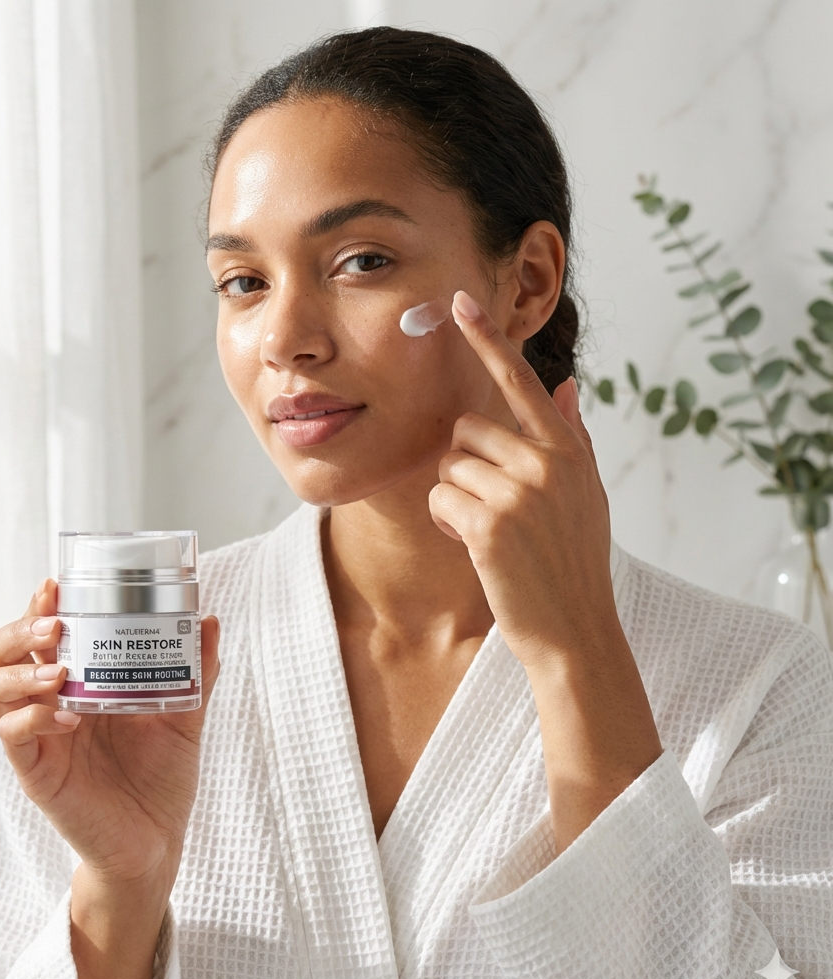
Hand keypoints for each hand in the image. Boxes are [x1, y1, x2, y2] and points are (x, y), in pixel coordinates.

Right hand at [0, 580, 220, 884]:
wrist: (157, 841)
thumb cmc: (161, 776)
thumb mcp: (185, 715)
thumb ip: (197, 670)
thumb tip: (209, 619)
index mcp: (79, 680)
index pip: (40, 631)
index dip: (40, 604)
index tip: (57, 584)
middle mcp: (49, 701)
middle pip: (0, 650)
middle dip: (18, 628)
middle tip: (55, 625)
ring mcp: (38, 736)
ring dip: (19, 671)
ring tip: (59, 672)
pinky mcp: (36, 771)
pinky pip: (13, 737)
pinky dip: (33, 720)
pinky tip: (68, 720)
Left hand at [428, 290, 613, 671]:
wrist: (575, 630)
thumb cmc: (574, 561)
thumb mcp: (586, 494)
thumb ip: (573, 437)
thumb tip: (564, 385)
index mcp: (568, 450)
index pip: (522, 381)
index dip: (488, 340)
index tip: (460, 302)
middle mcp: (546, 462)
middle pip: (467, 428)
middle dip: (464, 464)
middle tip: (489, 505)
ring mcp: (519, 492)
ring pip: (448, 465)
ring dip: (454, 498)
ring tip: (488, 531)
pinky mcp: (490, 524)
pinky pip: (439, 498)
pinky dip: (445, 522)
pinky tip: (474, 546)